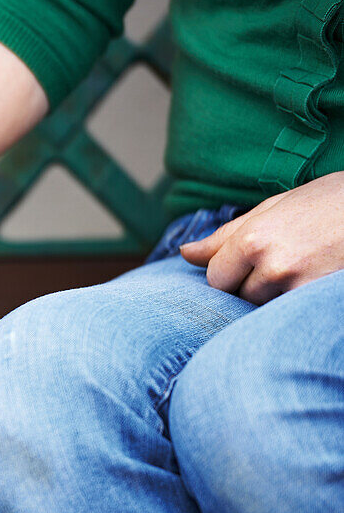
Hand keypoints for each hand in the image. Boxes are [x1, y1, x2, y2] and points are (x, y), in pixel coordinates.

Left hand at [180, 172, 343, 303]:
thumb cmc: (328, 201)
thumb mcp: (274, 208)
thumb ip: (225, 235)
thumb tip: (184, 253)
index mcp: (252, 238)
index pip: (215, 278)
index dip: (229, 273)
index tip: (250, 263)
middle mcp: (271, 265)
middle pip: (237, 297)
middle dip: (250, 285)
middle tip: (281, 262)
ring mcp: (297, 286)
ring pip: (263, 307)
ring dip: (274, 295)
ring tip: (300, 267)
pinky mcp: (316, 298)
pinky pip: (288, 312)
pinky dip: (294, 302)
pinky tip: (310, 278)